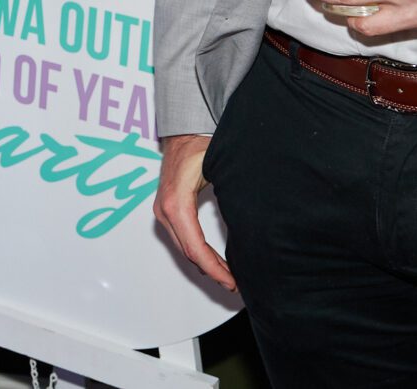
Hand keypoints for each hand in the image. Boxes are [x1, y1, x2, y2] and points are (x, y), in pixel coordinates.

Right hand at [154, 133, 232, 289]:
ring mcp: (163, 211)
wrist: (183, 132)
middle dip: (212, 271)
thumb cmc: (200, 146)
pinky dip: (198, 252)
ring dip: (206, 264)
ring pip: (185, 247)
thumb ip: (232, 194)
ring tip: (229, 276)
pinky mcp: (167, 210)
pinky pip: (182, 238)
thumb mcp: (218, 169)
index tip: (231, 282)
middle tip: (235, 285)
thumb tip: (253, 222)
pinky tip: (215, 260)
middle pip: (189, 252)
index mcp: (176, 203)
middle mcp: (164, 210)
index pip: (195, 247)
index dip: (214, 268)